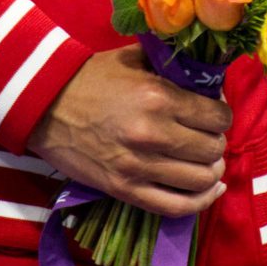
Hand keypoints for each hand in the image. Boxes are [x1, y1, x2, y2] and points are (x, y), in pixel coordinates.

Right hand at [28, 44, 231, 216]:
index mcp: (160, 97)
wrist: (45, 104)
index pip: (217, 117)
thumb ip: (174, 68)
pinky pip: (175, 206)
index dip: (221, 115)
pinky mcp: (125, 190)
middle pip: (212, 149)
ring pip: (200, 180)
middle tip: (206, 136)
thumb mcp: (136, 59)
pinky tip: (209, 191)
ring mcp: (139, 166)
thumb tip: (209, 81)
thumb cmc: (93, 77)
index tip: (214, 113)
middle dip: (215, 142)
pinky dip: (200, 202)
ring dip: (211, 172)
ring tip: (205, 162)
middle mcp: (154, 134)